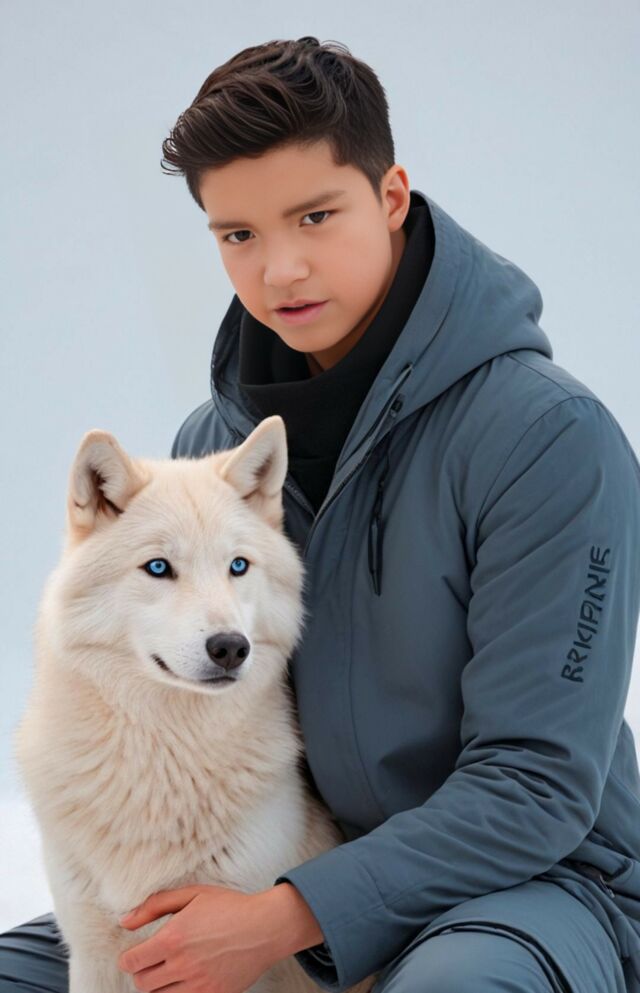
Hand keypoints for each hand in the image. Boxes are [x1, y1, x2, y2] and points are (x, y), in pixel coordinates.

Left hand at [117, 883, 283, 992]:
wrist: (265, 927)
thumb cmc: (230, 907)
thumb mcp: (192, 894)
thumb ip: (154, 906)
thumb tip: (125, 921)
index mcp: (173, 938)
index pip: (132, 961)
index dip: (128, 958)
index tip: (134, 953)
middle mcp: (182, 965)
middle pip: (142, 983)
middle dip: (143, 971)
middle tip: (154, 960)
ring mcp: (198, 985)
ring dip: (159, 985)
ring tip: (171, 969)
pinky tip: (186, 980)